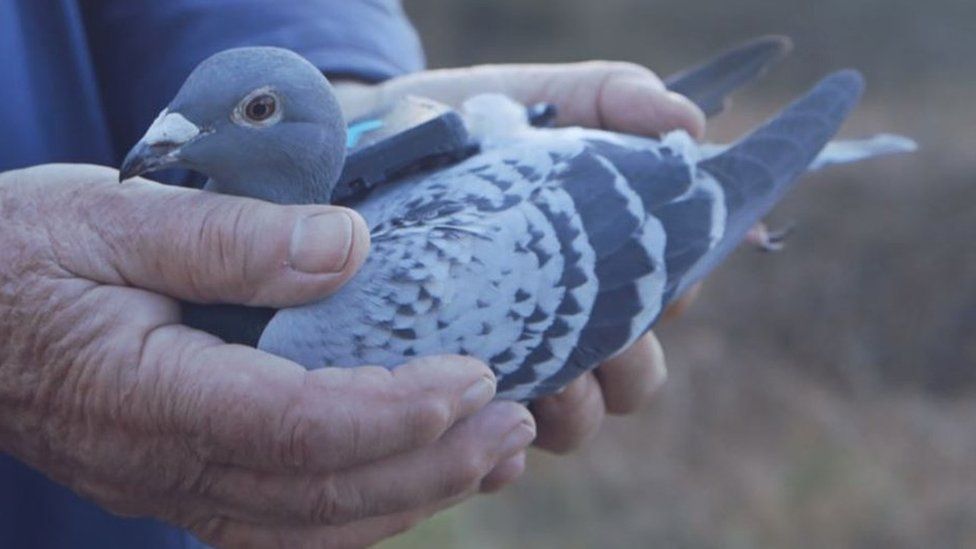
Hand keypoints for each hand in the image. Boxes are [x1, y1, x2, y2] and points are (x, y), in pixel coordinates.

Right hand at [0, 164, 535, 546]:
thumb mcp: (110, 218)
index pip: (297, 429)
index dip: (395, 413)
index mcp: (149, 395)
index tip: (475, 376)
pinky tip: (419, 479)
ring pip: (312, 526)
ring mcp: (175, 486)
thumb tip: (348, 248)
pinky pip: (287, 523)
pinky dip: (364, 511)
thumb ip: (227, 237)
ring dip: (415, 496)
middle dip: (433, 465)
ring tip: (497, 454)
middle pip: (321, 495)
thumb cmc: (22, 255)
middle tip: (516, 420)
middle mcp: (166, 465)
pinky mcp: (186, 482)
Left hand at [336, 62, 704, 453]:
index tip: (651, 280)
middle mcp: (564, 322)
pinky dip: (500, 453)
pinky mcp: (449, 397)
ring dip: (573, 408)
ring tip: (537, 376)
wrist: (360, 150)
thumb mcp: (536, 98)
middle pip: (634, 379)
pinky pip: (493, 452)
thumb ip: (613, 98)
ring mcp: (510, 364)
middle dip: (628, 366)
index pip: (670, 298)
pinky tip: (482, 428)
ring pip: (575, 422)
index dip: (673, 296)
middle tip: (596, 336)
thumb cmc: (458, 126)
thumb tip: (687, 125)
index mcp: (599, 261)